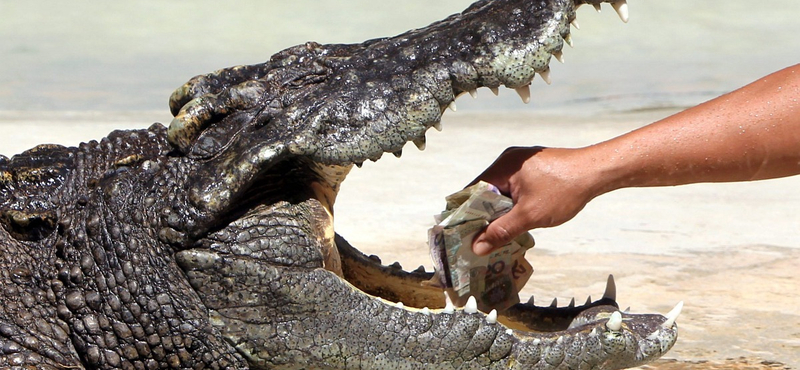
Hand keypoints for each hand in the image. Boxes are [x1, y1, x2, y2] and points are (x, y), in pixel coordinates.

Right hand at [470, 146, 600, 254]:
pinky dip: (512, 203)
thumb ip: (501, 231)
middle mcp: (508, 160)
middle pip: (485, 190)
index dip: (465, 213)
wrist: (598, 171)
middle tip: (477, 239)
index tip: (460, 233)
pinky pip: (513, 186)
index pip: (472, 190)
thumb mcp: (529, 215)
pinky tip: (516, 219)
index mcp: (503, 166)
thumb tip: (477, 247)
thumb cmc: (564, 190)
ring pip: (501, 190)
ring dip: (499, 210)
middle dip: (482, 214)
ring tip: (495, 233)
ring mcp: (521, 162)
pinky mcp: (533, 167)